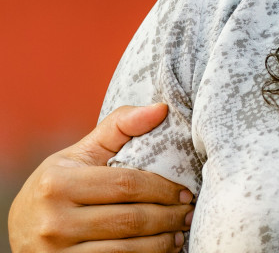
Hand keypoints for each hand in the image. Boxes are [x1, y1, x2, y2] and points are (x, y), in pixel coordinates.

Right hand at [7, 104, 193, 251]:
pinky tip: (161, 248)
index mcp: (58, 184)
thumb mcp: (80, 153)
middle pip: (130, 219)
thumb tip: (162, 108)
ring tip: (180, 231)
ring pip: (126, 250)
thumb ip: (119, 127)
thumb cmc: (58, 185)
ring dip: (162, 242)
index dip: (162, 189)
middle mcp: (53, 221)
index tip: (185, 191)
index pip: (126, 185)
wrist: (20, 227)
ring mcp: (56, 252)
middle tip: (188, 212)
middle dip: (168, 217)